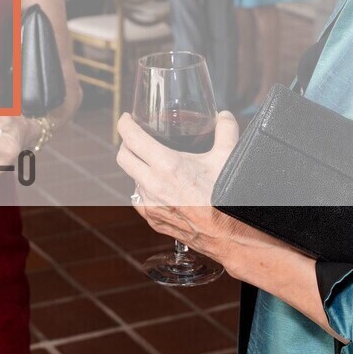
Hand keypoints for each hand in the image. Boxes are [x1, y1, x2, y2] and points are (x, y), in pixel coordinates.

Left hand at [115, 111, 243, 262]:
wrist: (230, 237)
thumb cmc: (227, 199)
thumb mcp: (227, 157)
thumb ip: (225, 131)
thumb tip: (224, 116)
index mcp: (166, 166)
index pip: (131, 138)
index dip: (125, 124)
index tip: (127, 119)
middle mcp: (153, 185)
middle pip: (122, 157)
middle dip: (126, 144)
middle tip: (136, 138)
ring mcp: (150, 205)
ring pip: (132, 179)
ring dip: (138, 169)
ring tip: (152, 163)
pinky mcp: (153, 220)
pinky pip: (140, 199)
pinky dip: (145, 189)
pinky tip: (158, 186)